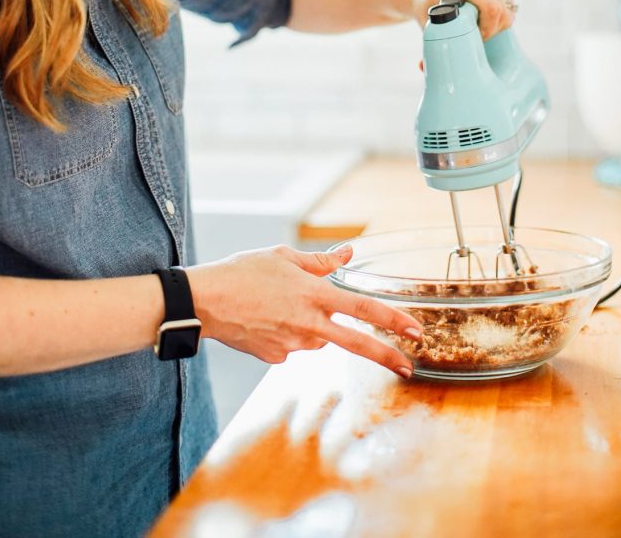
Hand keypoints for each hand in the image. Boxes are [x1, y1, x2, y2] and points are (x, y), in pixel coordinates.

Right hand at [187, 244, 421, 377]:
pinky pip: (293, 345)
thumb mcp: (284, 257)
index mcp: (314, 294)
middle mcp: (308, 323)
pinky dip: (287, 333)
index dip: (392, 319)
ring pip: (316, 337)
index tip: (415, 331)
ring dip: (311, 325)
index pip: (362, 308)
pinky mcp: (275, 358)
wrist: (205, 302)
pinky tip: (265, 319)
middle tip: (407, 366)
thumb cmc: (242, 272)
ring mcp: (292, 344)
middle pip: (355, 343)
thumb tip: (348, 254)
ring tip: (278, 304)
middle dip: (385, 355)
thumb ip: (320, 261)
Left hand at [412, 0, 514, 40]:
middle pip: (502, 10)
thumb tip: (422, 67)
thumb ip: (430, 44)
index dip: (486, 31)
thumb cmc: (426, 9)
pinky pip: (510, 1)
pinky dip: (501, 13)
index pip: (491, 9)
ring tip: (477, 24)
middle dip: (491, 29)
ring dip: (496, 22)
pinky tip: (484, 14)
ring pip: (508, 7)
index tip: (472, 38)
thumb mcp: (427, 25)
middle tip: (474, 35)